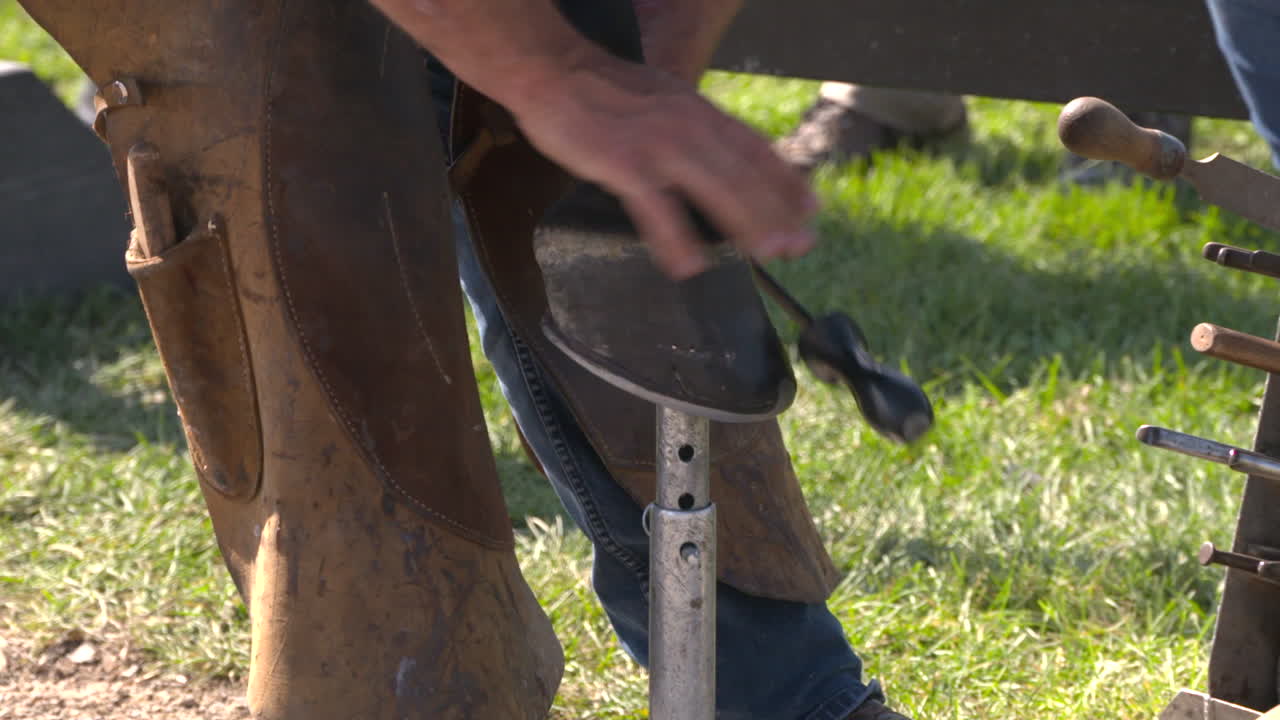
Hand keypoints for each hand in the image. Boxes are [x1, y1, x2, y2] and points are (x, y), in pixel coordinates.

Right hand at [505, 54, 819, 278]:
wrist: (555, 71)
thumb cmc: (604, 93)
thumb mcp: (664, 102)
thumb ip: (693, 129)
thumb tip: (717, 159)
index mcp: (699, 113)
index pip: (756, 149)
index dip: (787, 181)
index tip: (812, 210)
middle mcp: (689, 127)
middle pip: (745, 174)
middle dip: (777, 212)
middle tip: (801, 245)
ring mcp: (658, 145)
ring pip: (715, 188)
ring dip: (745, 223)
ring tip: (767, 254)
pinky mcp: (624, 163)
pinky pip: (656, 208)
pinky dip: (675, 239)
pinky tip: (690, 265)